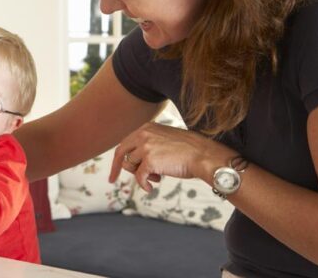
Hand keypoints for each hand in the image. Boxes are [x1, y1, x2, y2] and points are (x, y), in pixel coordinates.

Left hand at [109, 122, 236, 191]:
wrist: (204, 155)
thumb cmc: (189, 151)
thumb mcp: (166, 140)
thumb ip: (150, 145)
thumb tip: (135, 161)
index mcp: (147, 128)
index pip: (125, 142)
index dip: (118, 158)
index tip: (114, 170)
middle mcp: (144, 134)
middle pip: (122, 153)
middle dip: (118, 168)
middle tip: (116, 179)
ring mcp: (146, 147)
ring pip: (131, 166)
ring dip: (141, 175)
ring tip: (157, 177)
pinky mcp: (150, 161)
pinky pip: (139, 177)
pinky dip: (144, 185)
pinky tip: (151, 188)